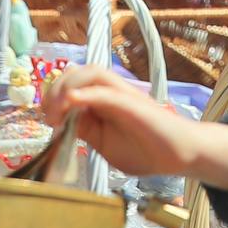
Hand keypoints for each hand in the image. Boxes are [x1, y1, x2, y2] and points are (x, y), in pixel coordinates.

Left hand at [40, 66, 227, 187]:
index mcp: (104, 101)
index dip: (54, 95)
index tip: (47, 119)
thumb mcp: (105, 145)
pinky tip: (72, 101)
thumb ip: (86, 131)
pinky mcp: (132, 103)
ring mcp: (123, 94)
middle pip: (79, 72)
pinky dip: (86, 93)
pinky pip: (106, 91)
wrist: (180, 154)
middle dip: (56, 89)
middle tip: (48, 115)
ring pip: (92, 73)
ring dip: (68, 86)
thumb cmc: (147, 150)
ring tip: (56, 111)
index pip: (74, 83)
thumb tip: (64, 123)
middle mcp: (112, 91)